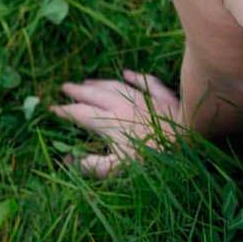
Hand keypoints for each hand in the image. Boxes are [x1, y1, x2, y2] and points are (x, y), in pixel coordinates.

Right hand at [48, 70, 182, 177]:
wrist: (191, 142)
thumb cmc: (154, 158)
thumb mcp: (118, 169)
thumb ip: (91, 165)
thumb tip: (69, 159)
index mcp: (110, 122)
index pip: (81, 114)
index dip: (65, 111)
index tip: (52, 108)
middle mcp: (124, 106)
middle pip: (96, 95)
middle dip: (78, 91)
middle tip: (65, 87)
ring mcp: (145, 100)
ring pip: (117, 86)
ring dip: (101, 83)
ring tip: (88, 81)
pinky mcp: (165, 99)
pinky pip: (147, 83)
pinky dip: (136, 77)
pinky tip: (128, 72)